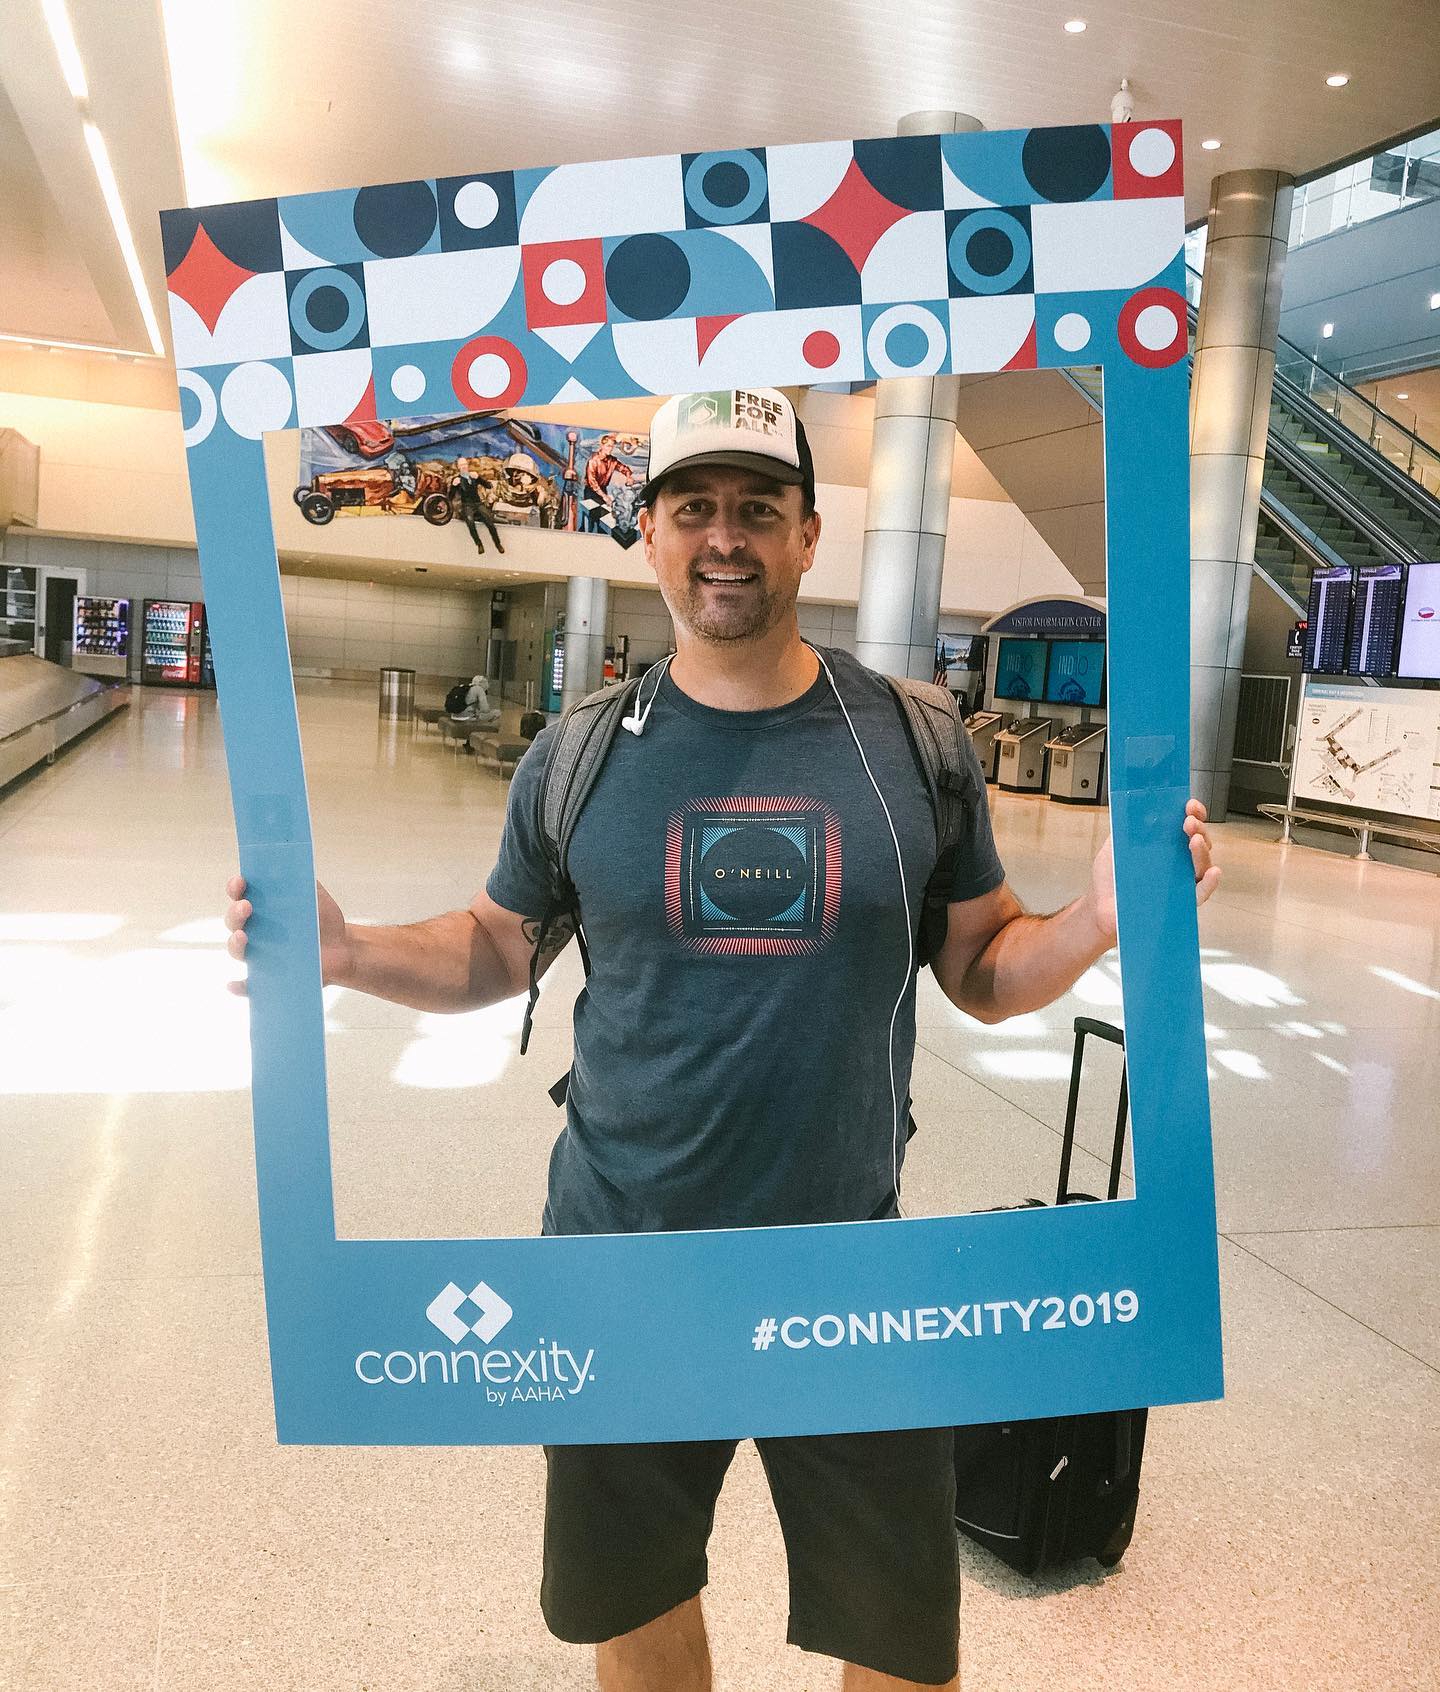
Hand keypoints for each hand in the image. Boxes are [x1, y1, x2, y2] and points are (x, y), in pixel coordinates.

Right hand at [223, 875, 349, 995]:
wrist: (343, 949)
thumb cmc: (324, 920)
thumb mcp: (317, 897)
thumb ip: (305, 881)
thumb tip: (294, 865)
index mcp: (263, 908)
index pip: (240, 895)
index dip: (235, 887)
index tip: (240, 881)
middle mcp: (255, 931)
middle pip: (234, 921)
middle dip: (236, 912)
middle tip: (247, 906)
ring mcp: (261, 954)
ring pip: (237, 949)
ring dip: (235, 943)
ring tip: (244, 936)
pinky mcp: (269, 977)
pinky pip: (248, 985)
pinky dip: (238, 986)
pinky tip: (233, 984)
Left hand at [1088, 798, 1220, 947]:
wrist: (1101, 909)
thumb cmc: (1110, 879)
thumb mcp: (1112, 847)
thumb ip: (1125, 830)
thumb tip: (1137, 809)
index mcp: (1164, 845)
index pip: (1185, 825)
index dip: (1192, 813)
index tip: (1190, 806)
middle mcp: (1176, 861)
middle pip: (1198, 842)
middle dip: (1198, 828)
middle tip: (1189, 821)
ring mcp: (1180, 881)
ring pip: (1202, 864)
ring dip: (1202, 850)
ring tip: (1194, 840)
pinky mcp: (1180, 901)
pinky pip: (1200, 892)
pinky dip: (1210, 882)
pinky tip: (1212, 872)